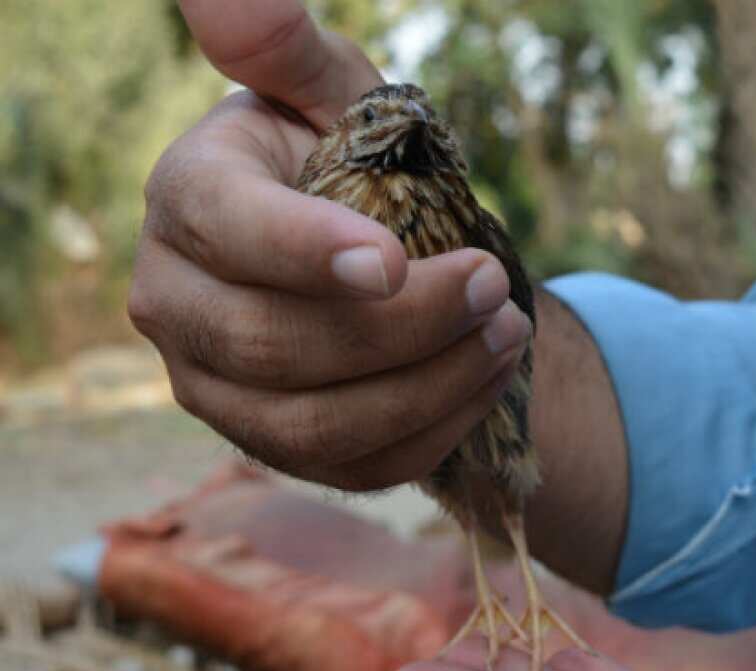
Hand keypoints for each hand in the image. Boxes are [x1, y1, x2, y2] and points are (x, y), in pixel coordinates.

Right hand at [129, 0, 530, 490]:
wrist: (369, 251)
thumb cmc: (349, 162)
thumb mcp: (332, 95)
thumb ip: (286, 49)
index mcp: (188, 200)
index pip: (228, 234)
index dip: (308, 252)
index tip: (397, 259)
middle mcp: (176, 305)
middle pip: (276, 346)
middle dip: (406, 325)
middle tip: (497, 284)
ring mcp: (216, 389)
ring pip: (316, 426)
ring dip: (431, 383)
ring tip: (509, 330)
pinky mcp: (273, 445)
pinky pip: (354, 467)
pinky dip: (436, 429)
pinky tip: (487, 377)